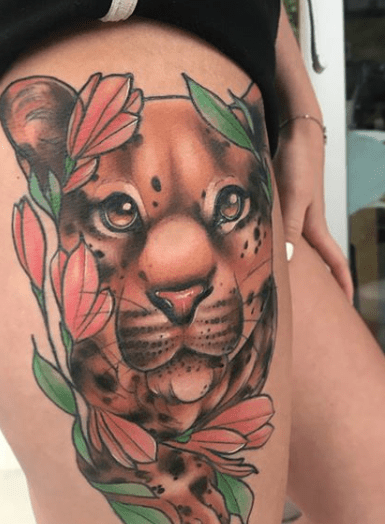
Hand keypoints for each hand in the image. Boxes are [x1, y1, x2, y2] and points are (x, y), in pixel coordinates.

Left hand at [273, 118, 353, 301]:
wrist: (296, 132)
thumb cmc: (298, 163)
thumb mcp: (293, 198)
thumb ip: (289, 228)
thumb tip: (286, 260)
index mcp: (314, 228)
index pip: (334, 261)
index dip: (341, 283)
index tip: (346, 305)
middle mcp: (307, 224)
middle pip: (317, 259)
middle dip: (318, 281)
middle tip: (311, 303)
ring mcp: (296, 213)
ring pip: (297, 247)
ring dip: (295, 264)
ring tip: (284, 283)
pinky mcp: (284, 203)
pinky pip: (282, 232)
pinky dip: (276, 244)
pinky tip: (262, 247)